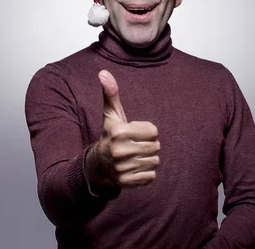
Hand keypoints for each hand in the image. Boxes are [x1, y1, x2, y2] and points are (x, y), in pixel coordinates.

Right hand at [85, 70, 159, 187]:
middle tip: (136, 145)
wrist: (98, 164)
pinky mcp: (126, 182)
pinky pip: (151, 176)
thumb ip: (110, 93)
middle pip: (156, 146)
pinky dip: (146, 172)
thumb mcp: (111, 114)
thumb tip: (103, 72)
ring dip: (148, 158)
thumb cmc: (110, 134)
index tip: (135, 133)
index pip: (154, 131)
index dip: (147, 131)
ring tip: (135, 156)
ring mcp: (122, 168)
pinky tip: (134, 167)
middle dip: (149, 145)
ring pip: (155, 161)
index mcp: (119, 132)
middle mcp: (119, 151)